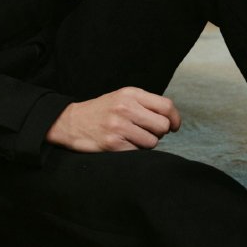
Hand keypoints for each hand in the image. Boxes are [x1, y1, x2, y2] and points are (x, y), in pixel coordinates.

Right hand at [46, 87, 181, 152]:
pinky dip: (133, 151)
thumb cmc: (101, 112)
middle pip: (163, 126)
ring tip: (130, 137)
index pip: (166, 106)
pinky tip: (122, 144)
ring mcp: (118, 126)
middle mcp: (125, 107)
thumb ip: (144, 104)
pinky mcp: (113, 144)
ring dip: (145, 144)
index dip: (175, 119)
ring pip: (152, 142)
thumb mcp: (121, 98)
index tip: (174, 127)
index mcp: (130, 94)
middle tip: (146, 132)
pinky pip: (138, 152)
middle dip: (159, 133)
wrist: (70, 122)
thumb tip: (171, 119)